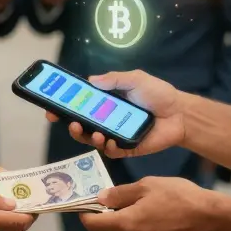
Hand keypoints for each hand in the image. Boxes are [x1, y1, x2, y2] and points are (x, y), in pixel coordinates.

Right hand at [46, 70, 186, 158]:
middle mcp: (106, 119)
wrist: (179, 113)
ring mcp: (114, 135)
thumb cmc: (157, 94)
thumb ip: (113, 79)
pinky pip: (110, 151)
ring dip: (87, 136)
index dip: (63, 107)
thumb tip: (90, 80)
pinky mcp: (126, 148)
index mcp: (106, 103)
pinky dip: (106, 146)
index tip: (50, 108)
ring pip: (92, 139)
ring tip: (94, 132)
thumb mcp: (134, 78)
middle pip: (80, 125)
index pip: (79, 105)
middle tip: (68, 122)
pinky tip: (108, 140)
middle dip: (69, 124)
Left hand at [80, 177, 221, 230]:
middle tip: (105, 203)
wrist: (211, 220)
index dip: (85, 214)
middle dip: (100, 220)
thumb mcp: (147, 186)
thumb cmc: (179, 197)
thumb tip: (99, 199)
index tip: (86, 204)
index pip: (92, 225)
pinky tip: (143, 219)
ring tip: (127, 209)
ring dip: (116, 227)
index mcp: (126, 225)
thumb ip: (119, 194)